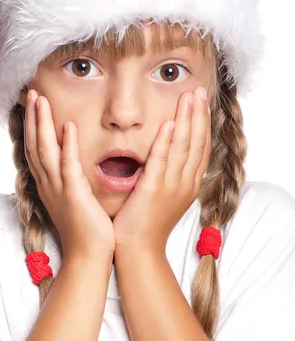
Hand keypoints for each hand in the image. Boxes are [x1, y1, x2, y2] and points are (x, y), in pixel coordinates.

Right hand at [24, 90, 114, 259]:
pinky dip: (66, 145)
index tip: (34, 105)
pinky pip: (68, 166)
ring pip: (45, 151)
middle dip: (32, 118)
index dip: (33, 127)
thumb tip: (75, 167)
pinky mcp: (73, 196)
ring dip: (42, 124)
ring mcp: (58, 190)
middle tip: (31, 92)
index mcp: (48, 186)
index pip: (36, 151)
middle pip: (34, 146)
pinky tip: (67, 125)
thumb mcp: (74, 201)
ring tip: (40, 99)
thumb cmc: (86, 231)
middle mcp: (48, 186)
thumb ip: (71, 182)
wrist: (88, 256)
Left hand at [112, 87, 210, 252]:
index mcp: (189, 185)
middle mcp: (185, 184)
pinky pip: (161, 162)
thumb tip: (168, 156)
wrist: (138, 249)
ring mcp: (171, 187)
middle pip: (197, 143)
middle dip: (199, 115)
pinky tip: (168, 123)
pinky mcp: (153, 190)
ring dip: (186, 120)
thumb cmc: (147, 224)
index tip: (201, 102)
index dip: (202, 123)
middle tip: (198, 91)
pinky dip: (166, 141)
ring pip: (183, 148)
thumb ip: (169, 175)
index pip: (200, 148)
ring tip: (188, 98)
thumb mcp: (165, 196)